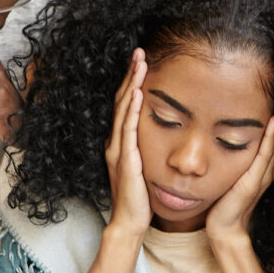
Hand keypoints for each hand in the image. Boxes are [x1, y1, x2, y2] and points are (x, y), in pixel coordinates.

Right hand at [103, 49, 150, 237]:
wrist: (130, 221)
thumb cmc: (139, 198)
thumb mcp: (143, 166)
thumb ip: (145, 149)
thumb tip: (157, 135)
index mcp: (120, 143)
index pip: (124, 106)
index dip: (131, 82)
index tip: (140, 62)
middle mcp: (115, 142)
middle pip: (121, 100)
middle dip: (130, 75)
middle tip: (139, 51)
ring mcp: (118, 150)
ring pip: (123, 109)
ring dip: (131, 84)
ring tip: (139, 63)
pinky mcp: (126, 159)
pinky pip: (128, 130)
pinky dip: (131, 110)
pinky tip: (136, 93)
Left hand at [206, 116, 273, 244]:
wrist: (224, 226)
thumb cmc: (226, 200)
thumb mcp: (235, 172)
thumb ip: (238, 156)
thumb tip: (229, 133)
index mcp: (266, 166)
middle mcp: (269, 168)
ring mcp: (264, 174)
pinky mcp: (254, 180)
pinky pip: (265, 154)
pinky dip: (271, 137)